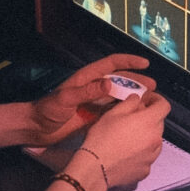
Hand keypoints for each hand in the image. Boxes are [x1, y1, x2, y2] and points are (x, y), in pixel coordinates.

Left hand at [26, 55, 154, 145]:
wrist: (35, 128)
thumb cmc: (47, 111)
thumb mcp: (66, 99)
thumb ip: (87, 92)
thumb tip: (111, 84)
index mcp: (86, 78)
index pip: (111, 64)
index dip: (128, 62)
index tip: (145, 64)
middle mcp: (92, 88)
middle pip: (119, 80)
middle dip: (136, 81)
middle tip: (153, 87)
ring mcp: (93, 102)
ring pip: (118, 96)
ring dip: (133, 97)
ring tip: (148, 101)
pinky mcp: (92, 116)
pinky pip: (112, 111)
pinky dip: (124, 111)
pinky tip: (135, 115)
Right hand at [78, 89, 169, 190]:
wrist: (95, 167)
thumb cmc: (101, 140)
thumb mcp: (113, 113)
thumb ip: (130, 102)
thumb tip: (136, 100)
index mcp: (149, 121)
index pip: (164, 106)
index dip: (156, 100)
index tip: (147, 100)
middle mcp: (155, 139)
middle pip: (159, 123)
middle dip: (148, 118)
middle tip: (131, 117)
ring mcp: (152, 156)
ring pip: (154, 140)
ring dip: (145, 135)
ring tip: (126, 137)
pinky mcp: (146, 169)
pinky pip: (147, 156)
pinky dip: (140, 152)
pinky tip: (125, 151)